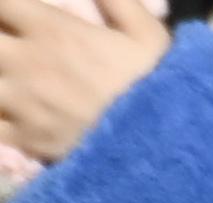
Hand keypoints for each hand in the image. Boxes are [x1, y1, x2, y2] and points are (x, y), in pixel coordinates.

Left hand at [0, 0, 165, 164]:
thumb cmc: (158, 88)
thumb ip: (117, 1)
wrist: (167, 148)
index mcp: (51, 31)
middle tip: (12, 44)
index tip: (15, 14)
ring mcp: (22, 103)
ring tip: (9, 79)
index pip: (3, 4)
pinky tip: (9, 113)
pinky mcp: (26, 140)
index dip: (7, 8)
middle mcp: (28, 63)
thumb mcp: (148, 34)